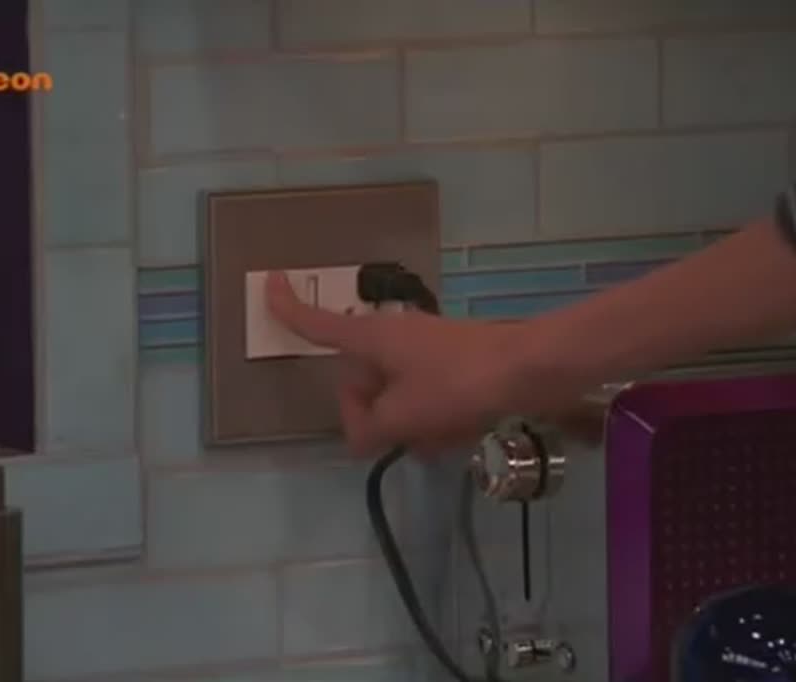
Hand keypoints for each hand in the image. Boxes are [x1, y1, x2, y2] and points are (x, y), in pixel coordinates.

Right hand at [264, 272, 541, 454]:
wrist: (527, 370)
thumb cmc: (457, 384)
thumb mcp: (404, 414)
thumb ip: (371, 428)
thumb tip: (362, 436)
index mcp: (372, 338)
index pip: (319, 324)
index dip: (290, 309)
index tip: (268, 283)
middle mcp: (394, 338)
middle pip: (359, 381)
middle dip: (370, 416)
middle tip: (391, 440)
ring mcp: (424, 352)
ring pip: (395, 398)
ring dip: (408, 425)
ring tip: (438, 438)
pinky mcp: (452, 368)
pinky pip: (425, 401)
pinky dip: (433, 422)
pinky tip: (457, 437)